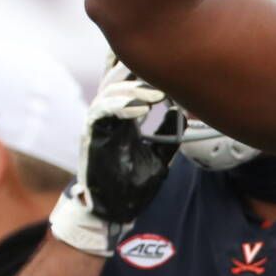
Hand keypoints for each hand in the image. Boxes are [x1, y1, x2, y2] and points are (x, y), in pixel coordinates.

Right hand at [49, 61, 182, 255]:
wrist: (112, 212)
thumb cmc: (132, 186)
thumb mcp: (159, 156)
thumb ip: (168, 134)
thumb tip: (183, 113)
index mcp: (122, 116)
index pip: (126, 82)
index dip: (141, 69)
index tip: (168, 63)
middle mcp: (108, 116)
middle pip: (115, 79)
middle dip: (136, 69)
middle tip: (161, 66)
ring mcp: (98, 125)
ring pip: (109, 93)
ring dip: (134, 89)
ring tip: (157, 93)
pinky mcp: (92, 137)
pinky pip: (102, 114)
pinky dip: (121, 107)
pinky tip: (142, 108)